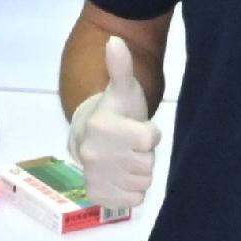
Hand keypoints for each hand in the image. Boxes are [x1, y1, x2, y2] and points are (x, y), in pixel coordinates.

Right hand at [69, 36, 157, 212]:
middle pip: (147, 164)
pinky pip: (133, 199)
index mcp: (102, 127)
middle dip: (143, 155)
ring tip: (125, 158)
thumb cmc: (116, 111)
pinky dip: (131, 190)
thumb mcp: (123, 89)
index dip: (149, 133)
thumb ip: (121, 67)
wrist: (91, 135)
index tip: (136, 126)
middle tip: (129, 144)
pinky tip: (121, 175)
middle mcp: (93, 154)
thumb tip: (115, 40)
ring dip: (138, 172)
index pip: (150, 140)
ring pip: (142, 182)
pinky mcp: (97, 195)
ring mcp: (94, 176)